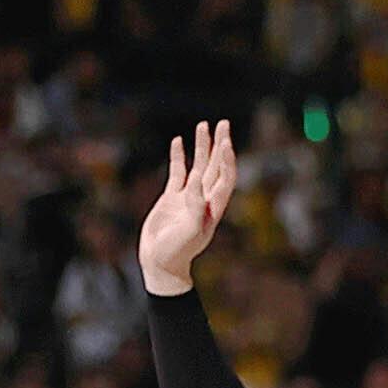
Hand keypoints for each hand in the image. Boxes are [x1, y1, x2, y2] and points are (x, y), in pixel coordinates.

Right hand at [134, 121, 238, 295]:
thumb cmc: (177, 252)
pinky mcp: (172, 198)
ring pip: (199, 165)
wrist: (160, 264)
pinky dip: (179, 157)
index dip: (228, 160)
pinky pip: (178, 172)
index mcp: (213, 207)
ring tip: (203, 125)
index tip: (225, 142)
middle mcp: (204, 199)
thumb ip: (196, 208)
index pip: (226, 177)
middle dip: (221, 144)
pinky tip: (178, 141)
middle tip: (224, 123)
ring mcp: (188, 197)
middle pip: (216, 166)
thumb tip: (197, 184)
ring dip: (202, 146)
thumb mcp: (189, 232)